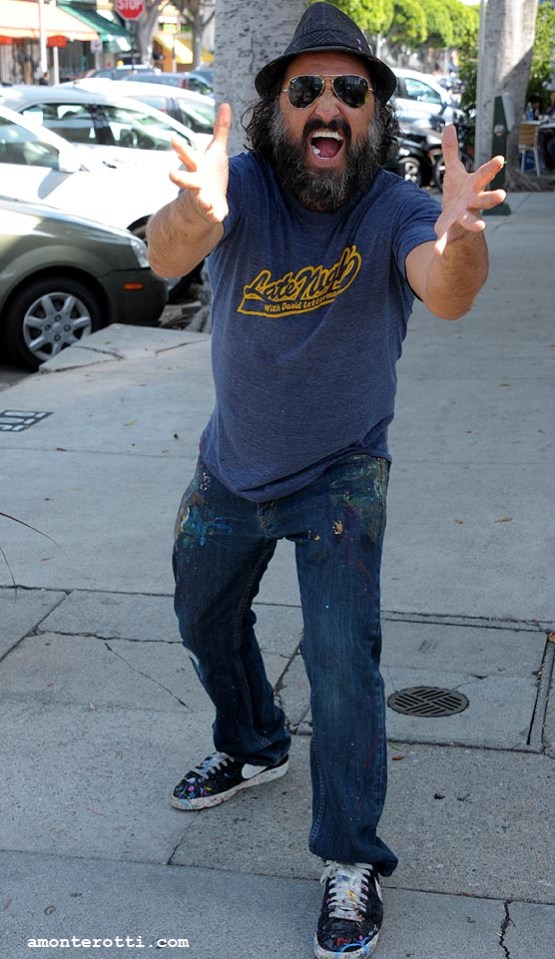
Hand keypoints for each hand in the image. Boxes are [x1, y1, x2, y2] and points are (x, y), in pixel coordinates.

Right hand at [169, 103, 231, 223]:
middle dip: (179, 177)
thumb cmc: (210, 174)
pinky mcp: (211, 212)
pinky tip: (218, 216)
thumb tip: (225, 105)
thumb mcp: (216, 151)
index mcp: (197, 166)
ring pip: (199, 199)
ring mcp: (201, 198)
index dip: (180, 148)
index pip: (187, 155)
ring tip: (204, 200)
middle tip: (171, 174)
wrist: (207, 203)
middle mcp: (196, 182)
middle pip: (185, 180)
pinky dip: (214, 215)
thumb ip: (220, 130)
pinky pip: (212, 215)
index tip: (174, 140)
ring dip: (201, 199)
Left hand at [434, 124, 505, 254]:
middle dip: (492, 198)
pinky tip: (437, 251)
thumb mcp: (453, 171)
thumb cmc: (458, 195)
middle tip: (502, 195)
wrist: (455, 224)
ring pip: (470, 221)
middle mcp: (472, 204)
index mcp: (473, 187)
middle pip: (484, 200)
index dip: (491, 168)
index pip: (484, 175)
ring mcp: (463, 219)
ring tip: (481, 228)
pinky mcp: (451, 232)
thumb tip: (449, 125)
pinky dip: (442, 245)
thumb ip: (450, 151)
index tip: (499, 160)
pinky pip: (447, 239)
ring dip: (475, 224)